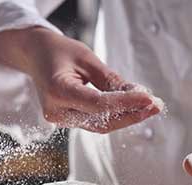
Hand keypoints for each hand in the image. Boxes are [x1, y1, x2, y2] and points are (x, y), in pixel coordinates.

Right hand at [0, 27, 161, 132]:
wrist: (35, 56)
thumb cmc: (59, 51)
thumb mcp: (87, 58)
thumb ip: (111, 80)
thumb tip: (139, 96)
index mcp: (57, 90)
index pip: (98, 104)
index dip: (126, 103)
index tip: (150, 98)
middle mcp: (56, 111)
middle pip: (101, 121)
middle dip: (131, 114)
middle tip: (157, 105)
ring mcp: (59, 119)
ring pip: (100, 126)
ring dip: (126, 118)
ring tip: (150, 106)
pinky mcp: (66, 120)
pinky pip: (94, 123)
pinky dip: (114, 116)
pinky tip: (132, 108)